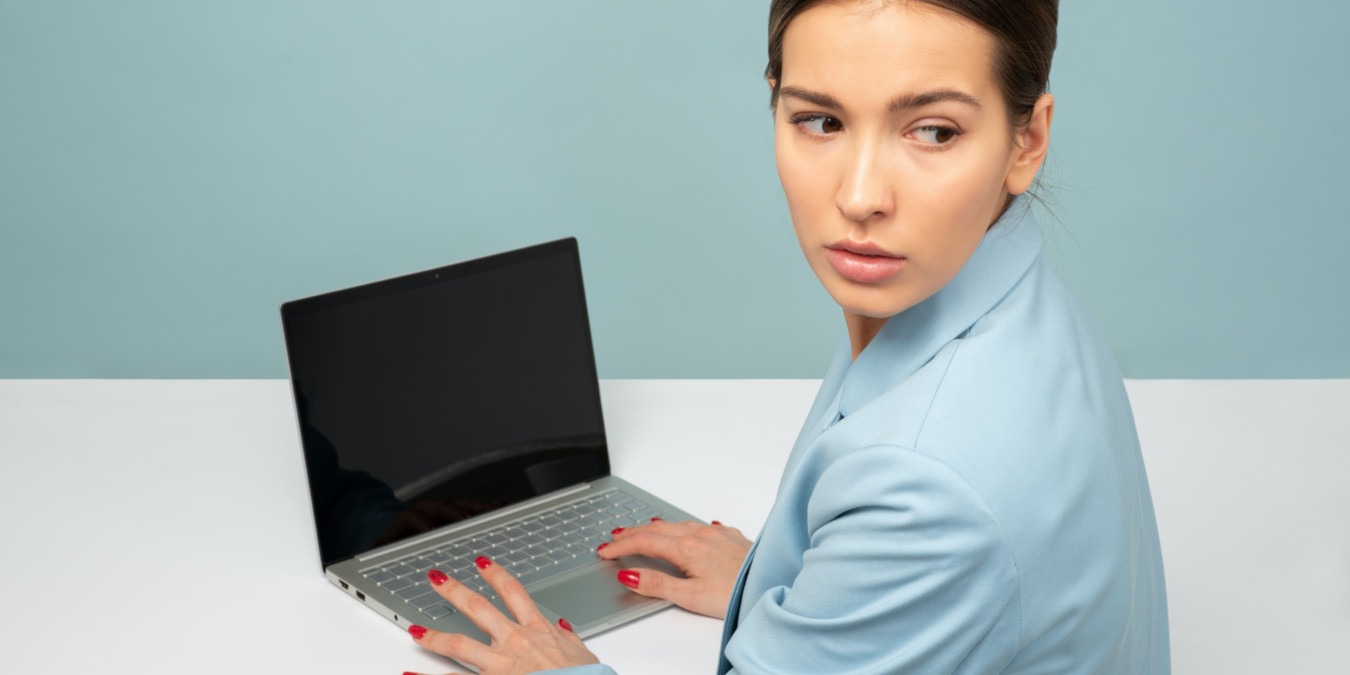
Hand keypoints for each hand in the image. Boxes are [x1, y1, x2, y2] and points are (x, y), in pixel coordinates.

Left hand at [406, 556, 598, 674]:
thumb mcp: (582, 653)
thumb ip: (568, 639)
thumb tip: (562, 627)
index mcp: (537, 630)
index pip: (513, 592)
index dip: (495, 574)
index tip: (482, 563)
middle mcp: (515, 641)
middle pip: (478, 608)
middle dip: (454, 591)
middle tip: (436, 578)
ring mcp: (500, 664)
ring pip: (459, 644)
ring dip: (434, 636)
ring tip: (415, 631)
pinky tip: (410, 673)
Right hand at [598, 520, 751, 618]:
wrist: (772, 585)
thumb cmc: (736, 595)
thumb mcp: (690, 597)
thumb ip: (657, 584)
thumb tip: (628, 575)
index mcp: (687, 548)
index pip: (644, 542)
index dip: (620, 546)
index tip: (604, 550)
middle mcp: (701, 534)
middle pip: (658, 528)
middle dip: (632, 532)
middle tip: (614, 538)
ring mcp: (718, 533)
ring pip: (678, 524)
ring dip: (655, 528)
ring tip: (641, 532)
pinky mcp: (732, 537)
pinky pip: (700, 526)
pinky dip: (682, 527)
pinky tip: (686, 530)